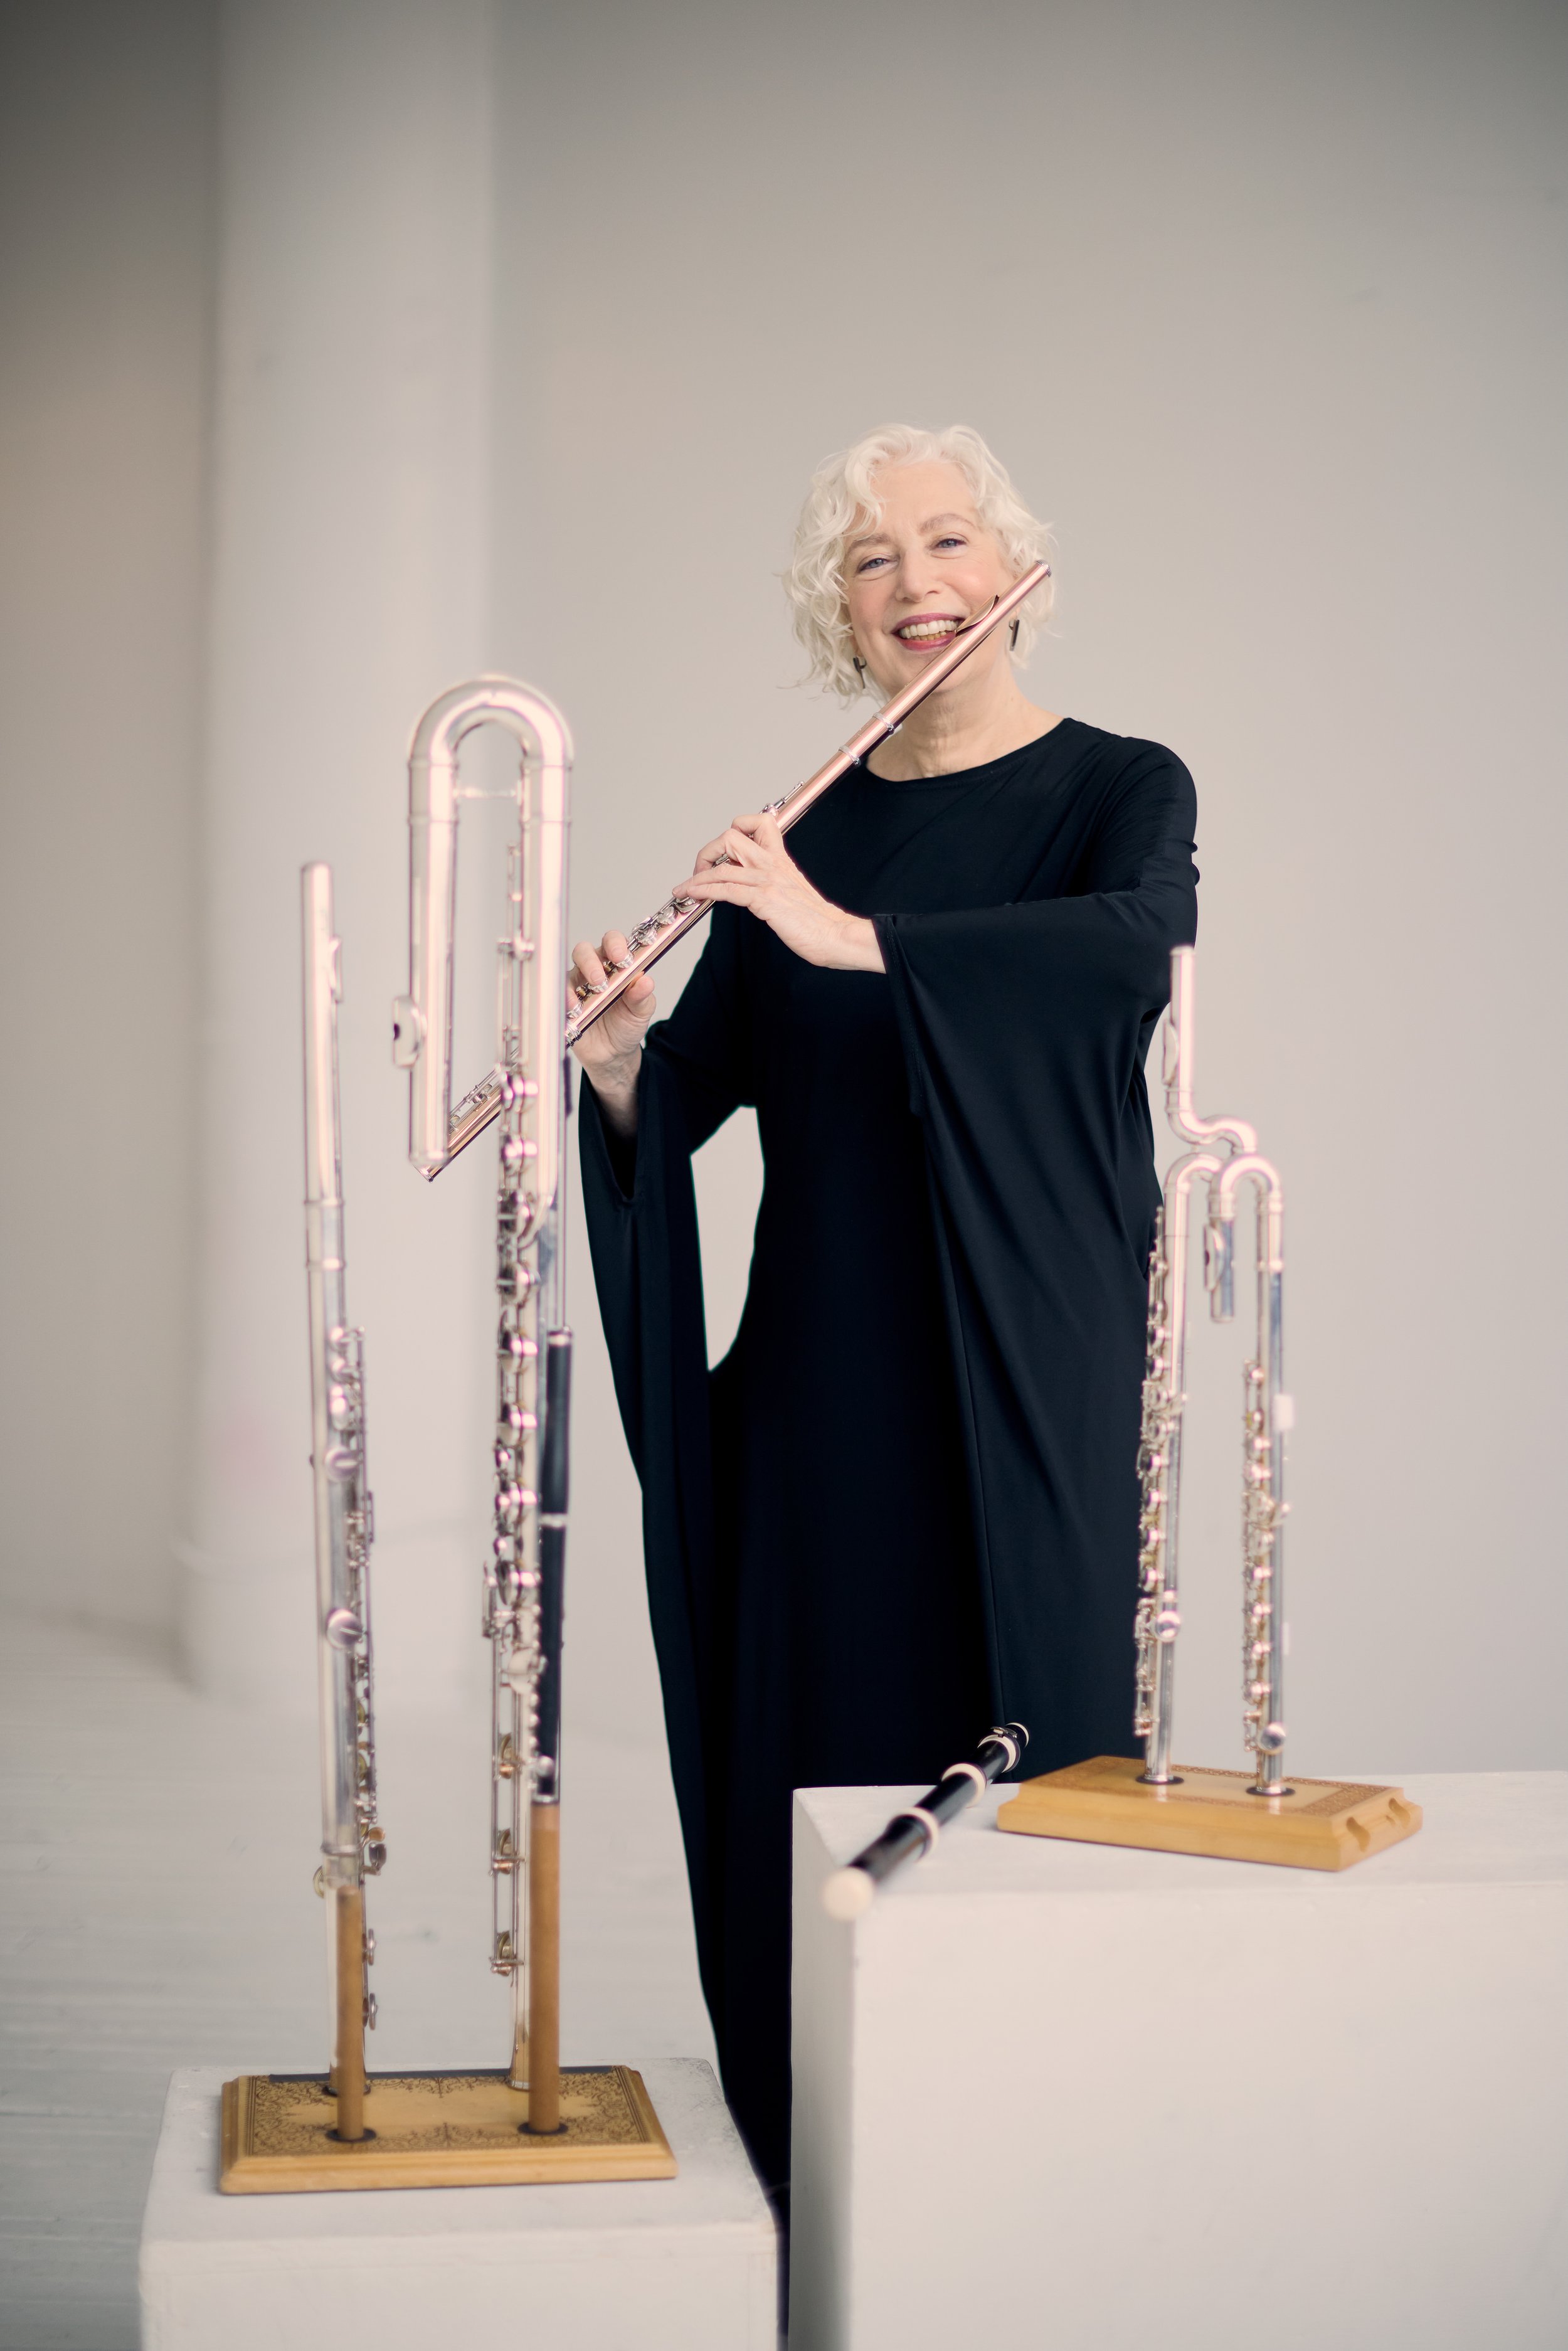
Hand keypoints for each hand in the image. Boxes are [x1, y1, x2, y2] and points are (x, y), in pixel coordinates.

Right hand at [568, 931, 653, 1137]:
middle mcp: (593, 970)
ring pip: (568, 971)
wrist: (614, 1054)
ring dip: (577, 981)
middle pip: (584, 951)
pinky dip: (565, 999)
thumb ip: (642, 996)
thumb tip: (646, 981)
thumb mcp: (640, 1012)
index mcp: (615, 965)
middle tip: (601, 980)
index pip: (612, 942)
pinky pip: (558, 996)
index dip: (615, 944)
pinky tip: (574, 1007)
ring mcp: (576, 986)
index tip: (621, 957)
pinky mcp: (564, 1004)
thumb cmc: (626, 1025)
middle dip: (591, 962)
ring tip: (591, 993)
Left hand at [676, 813, 883, 971]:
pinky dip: (703, 891)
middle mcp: (772, 863)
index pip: (757, 822)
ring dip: (696, 878)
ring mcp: (768, 880)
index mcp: (780, 858)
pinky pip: (726, 889)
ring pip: (722, 866)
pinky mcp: (764, 899)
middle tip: (700, 873)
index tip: (722, 853)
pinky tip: (693, 896)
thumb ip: (774, 882)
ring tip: (684, 889)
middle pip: (730, 837)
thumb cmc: (816, 919)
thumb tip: (752, 887)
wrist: (835, 934)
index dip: (733, 830)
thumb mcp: (792, 890)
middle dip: (707, 853)